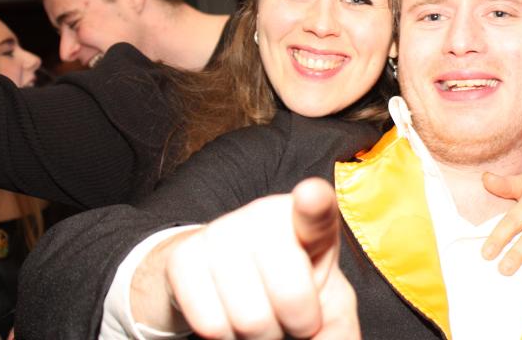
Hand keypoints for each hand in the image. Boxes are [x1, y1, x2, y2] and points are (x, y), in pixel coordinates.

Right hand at [157, 178, 358, 339]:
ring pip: (250, 320)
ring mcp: (222, 231)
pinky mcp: (184, 256)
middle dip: (296, 326)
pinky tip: (228, 314)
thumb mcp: (324, 301)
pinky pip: (211, 325)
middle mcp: (265, 215)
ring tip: (259, 314)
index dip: (313, 202)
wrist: (223, 277)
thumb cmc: (289, 286)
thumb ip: (337, 324)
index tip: (311, 196)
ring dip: (259, 337)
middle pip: (291, 296)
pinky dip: (225, 337)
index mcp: (310, 221)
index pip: (316, 207)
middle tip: (289, 316)